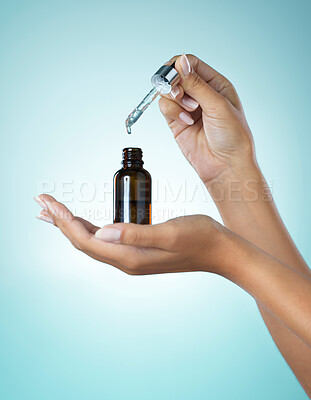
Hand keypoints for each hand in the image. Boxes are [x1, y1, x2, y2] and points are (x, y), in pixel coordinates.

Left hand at [34, 195, 225, 275]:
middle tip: (42, 204)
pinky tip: (86, 222)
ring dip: (72, 226)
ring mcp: (132, 257)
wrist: (222, 251)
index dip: (63, 220)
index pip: (86, 239)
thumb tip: (102, 233)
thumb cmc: (201, 239)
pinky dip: (90, 228)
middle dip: (60, 222)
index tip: (47, 202)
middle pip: (83, 241)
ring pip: (93, 241)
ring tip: (55, 213)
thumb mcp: (170, 233)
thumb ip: (136, 234)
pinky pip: (106, 240)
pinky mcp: (139, 250)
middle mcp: (126, 260)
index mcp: (130, 257)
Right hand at [159, 54, 255, 184]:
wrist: (225, 165)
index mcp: (215, 84)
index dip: (179, 66)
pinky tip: (186, 121)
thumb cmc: (232, 136)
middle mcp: (200, 93)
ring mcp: (187, 107)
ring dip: (175, 100)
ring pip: (168, 91)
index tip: (175, 76)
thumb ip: (196, 83)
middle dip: (175, 84)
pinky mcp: (176, 121)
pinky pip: (165, 107)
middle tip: (180, 94)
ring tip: (190, 112)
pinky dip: (172, 112)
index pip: (191, 63)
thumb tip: (180, 61)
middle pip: (175, 75)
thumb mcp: (217, 105)